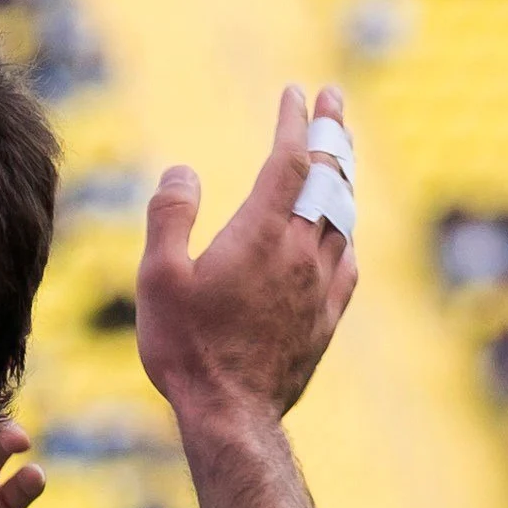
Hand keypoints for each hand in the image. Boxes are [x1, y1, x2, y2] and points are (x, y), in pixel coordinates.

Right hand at [135, 85, 361, 426]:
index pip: (290, 160)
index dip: (296, 121)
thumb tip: (183, 170)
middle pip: (328, 178)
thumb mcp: (158, 279)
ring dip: (343, 177)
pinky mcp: (326, 318)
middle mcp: (302, 252)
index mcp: (262, 234)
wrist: (230, 414)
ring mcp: (320, 286)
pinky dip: (347, 230)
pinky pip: (349, 260)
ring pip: (344, 216)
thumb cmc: (186, 348)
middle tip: (334, 100)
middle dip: (332, 133)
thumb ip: (170, 217)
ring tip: (340, 155)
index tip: (296, 93)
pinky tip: (343, 232)